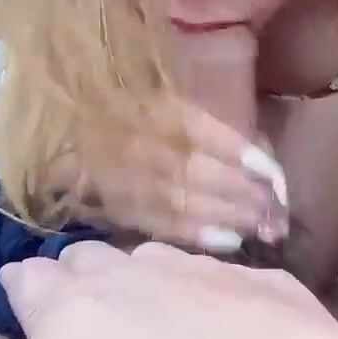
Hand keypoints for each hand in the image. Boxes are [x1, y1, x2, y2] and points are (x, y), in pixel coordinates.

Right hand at [0, 243, 337, 338]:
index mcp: (67, 302)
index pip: (25, 285)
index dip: (13, 303)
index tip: (12, 322)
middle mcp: (139, 275)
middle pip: (96, 269)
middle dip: (80, 290)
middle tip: (77, 333)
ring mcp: (221, 285)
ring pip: (170, 272)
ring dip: (154, 295)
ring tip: (153, 334)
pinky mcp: (291, 313)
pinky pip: (248, 290)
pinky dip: (233, 308)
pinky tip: (241, 338)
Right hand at [54, 26, 288, 253]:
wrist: (64, 129)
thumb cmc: (125, 108)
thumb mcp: (160, 96)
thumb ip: (198, 118)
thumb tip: (252, 148)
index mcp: (147, 106)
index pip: (197, 129)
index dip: (237, 152)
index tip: (272, 173)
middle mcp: (132, 139)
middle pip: (191, 169)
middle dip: (237, 191)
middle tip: (273, 208)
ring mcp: (118, 175)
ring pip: (177, 199)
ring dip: (224, 214)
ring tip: (260, 226)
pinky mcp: (112, 205)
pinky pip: (156, 223)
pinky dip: (195, 233)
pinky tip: (229, 242)